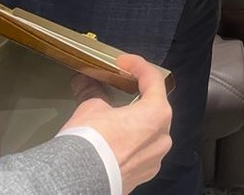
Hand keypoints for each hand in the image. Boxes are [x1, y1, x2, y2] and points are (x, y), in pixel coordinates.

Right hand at [62, 54, 172, 192]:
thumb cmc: (91, 142)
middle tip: (120, 86)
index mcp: (157, 114)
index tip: (122, 62)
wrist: (80, 182)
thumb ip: (93, 92)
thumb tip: (85, 83)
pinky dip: (129, 142)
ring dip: (133, 120)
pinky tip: (112, 140)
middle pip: (154, 107)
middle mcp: (162, 137)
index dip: (137, 65)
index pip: (153, 79)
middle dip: (137, 94)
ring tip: (113, 116)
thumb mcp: (90, 108)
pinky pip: (140, 152)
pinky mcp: (142, 176)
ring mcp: (154, 160)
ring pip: (148, 132)